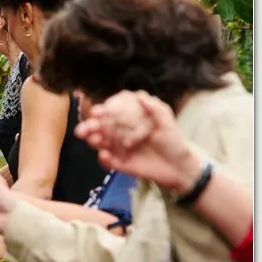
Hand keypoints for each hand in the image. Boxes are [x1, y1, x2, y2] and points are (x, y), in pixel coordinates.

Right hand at [74, 91, 200, 190]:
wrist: (179, 166)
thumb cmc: (173, 141)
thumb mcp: (168, 122)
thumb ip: (155, 108)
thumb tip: (139, 95)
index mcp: (129, 121)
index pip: (111, 113)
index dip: (102, 112)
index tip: (96, 111)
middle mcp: (121, 133)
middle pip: (100, 128)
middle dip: (89, 127)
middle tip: (82, 130)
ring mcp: (119, 149)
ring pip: (100, 144)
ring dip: (93, 141)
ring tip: (93, 140)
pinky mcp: (120, 164)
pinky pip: (108, 161)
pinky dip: (104, 159)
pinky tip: (104, 155)